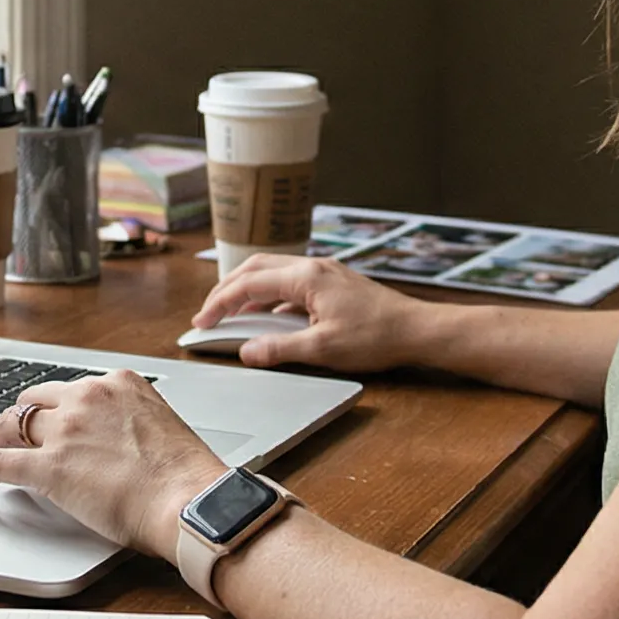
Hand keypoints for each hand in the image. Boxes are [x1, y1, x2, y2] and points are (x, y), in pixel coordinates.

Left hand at [0, 370, 226, 557]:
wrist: (189, 503)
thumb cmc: (185, 476)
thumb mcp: (159, 425)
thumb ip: (129, 422)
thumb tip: (112, 441)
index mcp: (118, 383)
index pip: (71, 388)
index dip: (56, 408)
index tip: (52, 420)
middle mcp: (88, 397)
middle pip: (36, 399)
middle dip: (25, 418)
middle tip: (18, 436)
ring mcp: (66, 431)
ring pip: (14, 424)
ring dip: (2, 438)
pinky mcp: (49, 467)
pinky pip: (1, 463)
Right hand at [191, 255, 439, 373]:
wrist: (416, 330)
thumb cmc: (376, 336)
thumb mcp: (322, 348)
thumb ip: (279, 348)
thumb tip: (246, 352)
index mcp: (305, 277)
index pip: (248, 284)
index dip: (220, 304)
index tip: (202, 322)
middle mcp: (312, 267)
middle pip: (255, 268)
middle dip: (227, 290)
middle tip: (209, 313)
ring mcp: (324, 272)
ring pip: (272, 272)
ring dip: (247, 290)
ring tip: (231, 313)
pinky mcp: (333, 283)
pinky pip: (290, 283)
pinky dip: (269, 296)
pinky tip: (267, 317)